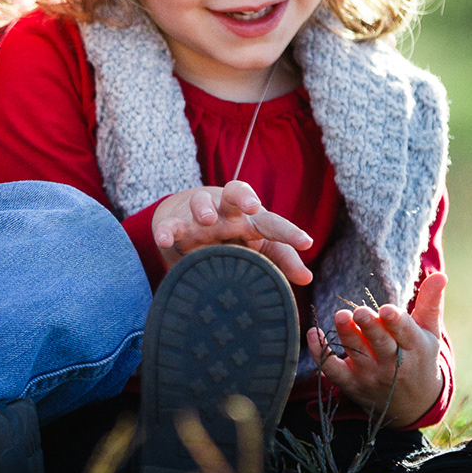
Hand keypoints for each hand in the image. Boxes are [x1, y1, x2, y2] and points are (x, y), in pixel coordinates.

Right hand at [150, 180, 313, 285]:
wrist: (184, 219)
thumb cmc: (229, 235)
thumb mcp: (255, 247)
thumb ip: (280, 260)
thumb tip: (307, 278)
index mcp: (249, 219)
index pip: (272, 222)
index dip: (289, 232)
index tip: (306, 242)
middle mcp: (225, 212)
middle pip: (236, 194)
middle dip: (244, 197)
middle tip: (253, 207)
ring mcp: (197, 215)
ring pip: (201, 202)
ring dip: (204, 208)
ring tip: (207, 220)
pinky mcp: (173, 223)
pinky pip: (169, 224)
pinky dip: (166, 229)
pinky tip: (164, 239)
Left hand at [308, 271, 446, 427]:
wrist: (412, 405)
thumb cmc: (420, 358)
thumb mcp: (430, 333)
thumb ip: (430, 303)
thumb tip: (440, 275)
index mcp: (415, 348)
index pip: (406, 333)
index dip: (396, 322)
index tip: (387, 310)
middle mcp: (392, 364)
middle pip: (380, 344)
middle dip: (369, 328)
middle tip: (359, 311)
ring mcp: (370, 376)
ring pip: (356, 354)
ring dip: (346, 335)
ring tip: (339, 316)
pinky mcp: (350, 384)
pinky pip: (332, 370)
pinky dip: (320, 353)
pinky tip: (314, 332)